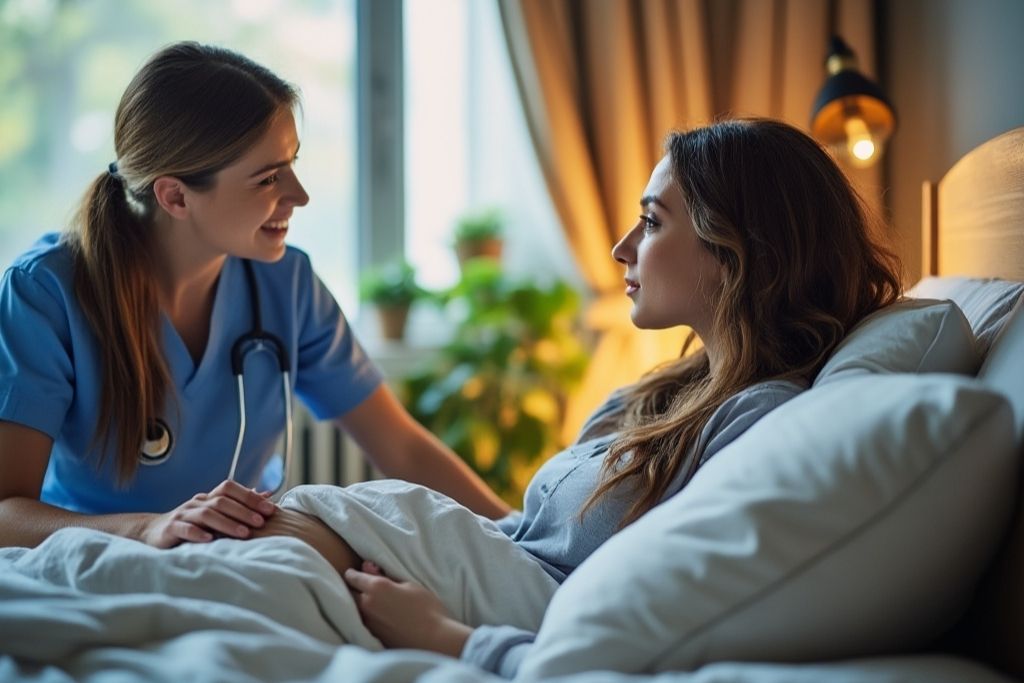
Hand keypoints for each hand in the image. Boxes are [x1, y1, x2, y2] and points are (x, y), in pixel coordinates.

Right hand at [139, 479, 275, 547]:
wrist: (153, 532)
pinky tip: (210, 540)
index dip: (250, 497)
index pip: (230, 488)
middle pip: (221, 501)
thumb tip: (267, 494)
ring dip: (227, 523)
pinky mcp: (170, 529)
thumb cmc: (191, 523)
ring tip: (244, 534)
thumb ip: (239, 503)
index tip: (270, 509)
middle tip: (261, 522)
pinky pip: (184, 529)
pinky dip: (198, 534)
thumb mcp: (215, 512)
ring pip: (206, 514)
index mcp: (209, 497)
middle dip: (243, 511)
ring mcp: (183, 514)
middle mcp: (197, 502)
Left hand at [344, 561, 472, 655]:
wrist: (434, 639)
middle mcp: (367, 605)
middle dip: (353, 589)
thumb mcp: (410, 585)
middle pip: (350, 594)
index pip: (354, 577)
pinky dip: (367, 616)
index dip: (353, 573)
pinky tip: (378, 616)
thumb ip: (387, 577)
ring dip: (359, 603)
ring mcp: (368, 623)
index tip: (354, 572)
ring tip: (371, 601)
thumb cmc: (427, 608)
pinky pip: (364, 622)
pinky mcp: (373, 636)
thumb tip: (368, 567)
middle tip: (362, 586)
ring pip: (356, 609)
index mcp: (376, 588)